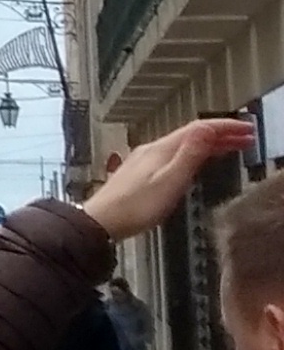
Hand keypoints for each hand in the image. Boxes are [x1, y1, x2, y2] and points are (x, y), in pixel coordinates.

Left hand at [81, 119, 256, 242]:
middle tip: (247, 138)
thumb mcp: (170, 180)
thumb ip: (189, 154)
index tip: (247, 129)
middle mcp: (153, 150)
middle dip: (222, 135)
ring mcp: (146, 161)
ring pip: (184, 145)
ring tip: (232, 147)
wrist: (101, 222)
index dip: (225, 127)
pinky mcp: (142, 173)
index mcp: (161, 149)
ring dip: (210, 144)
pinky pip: (175, 155)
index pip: (198, 129)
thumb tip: (206, 128)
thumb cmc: (135, 207)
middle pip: (192, 136)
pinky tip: (198, 162)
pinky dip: (194, 154)